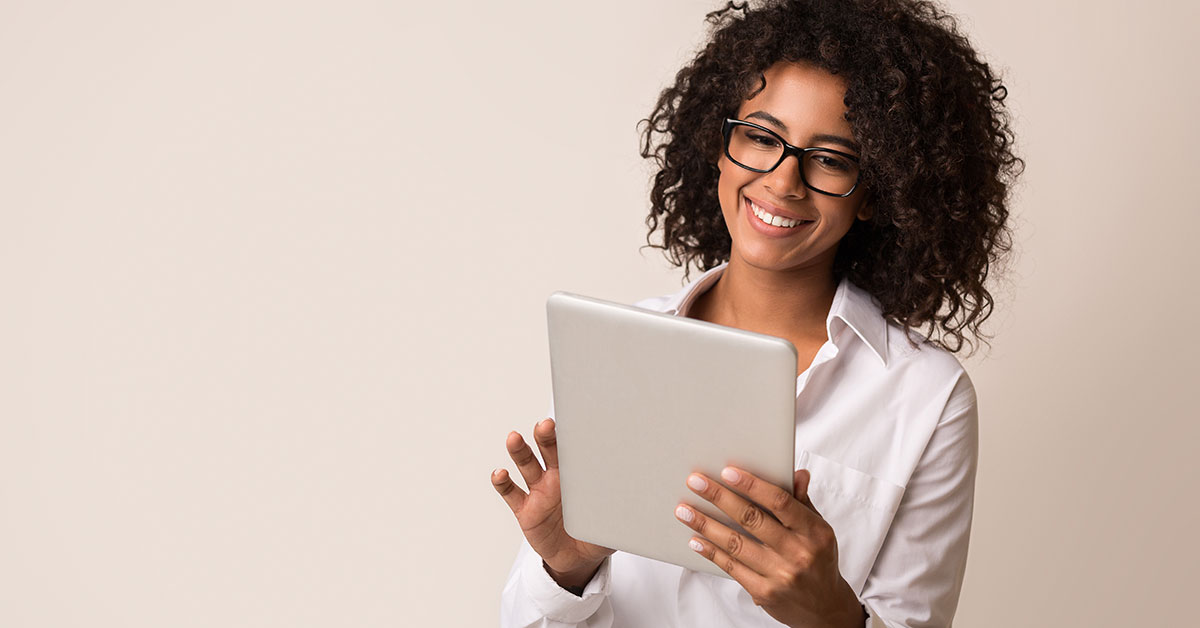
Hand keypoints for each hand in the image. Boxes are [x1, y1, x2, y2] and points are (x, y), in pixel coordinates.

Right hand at [492, 419, 613, 588]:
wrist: (578, 559)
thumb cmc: (597, 532)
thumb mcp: (614, 518)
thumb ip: (623, 507)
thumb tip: (646, 499)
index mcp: (579, 474)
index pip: (575, 448)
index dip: (573, 434)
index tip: (575, 421)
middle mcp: (556, 477)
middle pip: (548, 449)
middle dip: (546, 435)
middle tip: (546, 425)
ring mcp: (538, 491)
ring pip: (526, 465)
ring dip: (519, 451)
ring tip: (514, 439)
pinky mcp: (525, 510)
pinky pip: (511, 493)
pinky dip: (503, 482)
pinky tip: (501, 474)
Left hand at [675, 467, 865, 627]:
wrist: (826, 609)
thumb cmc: (818, 560)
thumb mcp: (818, 530)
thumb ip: (802, 502)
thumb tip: (797, 473)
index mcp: (814, 532)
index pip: (780, 502)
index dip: (752, 485)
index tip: (727, 471)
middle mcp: (798, 553)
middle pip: (752, 519)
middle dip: (719, 497)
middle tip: (695, 482)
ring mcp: (780, 575)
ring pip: (736, 543)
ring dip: (706, 525)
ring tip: (684, 511)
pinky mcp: (765, 592)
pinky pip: (732, 567)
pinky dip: (712, 552)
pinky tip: (696, 540)